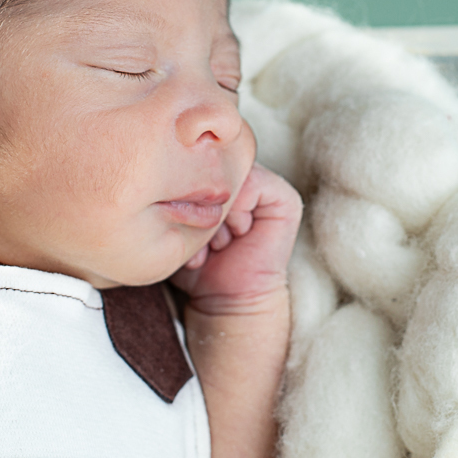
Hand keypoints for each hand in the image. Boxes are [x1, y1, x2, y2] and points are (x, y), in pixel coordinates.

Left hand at [170, 163, 302, 316]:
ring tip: (217, 243)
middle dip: (203, 202)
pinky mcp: (285, 199)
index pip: (201, 159)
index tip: (184, 228)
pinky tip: (236, 235)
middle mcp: (246, 178)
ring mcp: (267, 185)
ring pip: (232, 175)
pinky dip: (237, 211)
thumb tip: (172, 165)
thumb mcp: (181, 221)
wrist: (228, 298)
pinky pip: (253, 184)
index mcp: (222, 179)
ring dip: (219, 212)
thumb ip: (180, 190)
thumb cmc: (200, 263)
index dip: (188, 190)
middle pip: (216, 164)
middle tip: (203, 239)